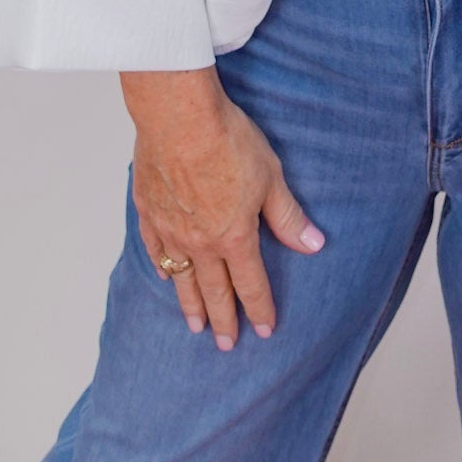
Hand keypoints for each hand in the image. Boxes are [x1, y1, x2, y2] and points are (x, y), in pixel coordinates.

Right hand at [123, 73, 325, 349]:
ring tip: (196, 327)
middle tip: (226, 344)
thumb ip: (287, 215)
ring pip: (182, 279)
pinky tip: (166, 276)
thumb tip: (312, 244)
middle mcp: (201, 242)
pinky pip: (156, 250)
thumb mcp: (270, 177)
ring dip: (191, 305)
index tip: (265, 329)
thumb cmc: (226, 140)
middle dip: (224, 320)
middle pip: (215, 291)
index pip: (250, 283)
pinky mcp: (149, 211)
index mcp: (234, 236)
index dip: (260, 308)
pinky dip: (162, 268)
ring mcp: (171, 230)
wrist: (178, 116)